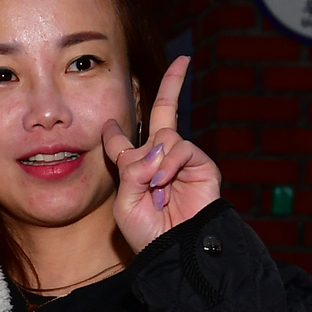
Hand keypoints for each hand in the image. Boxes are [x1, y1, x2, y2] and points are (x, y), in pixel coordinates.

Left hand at [103, 56, 221, 252]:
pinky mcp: (202, 166)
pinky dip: (169, 164)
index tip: (109, 123)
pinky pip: (181, 147)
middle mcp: (159, 159)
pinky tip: (164, 184)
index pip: (122, 142)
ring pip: (165, 136)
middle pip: (164, 113)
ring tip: (154, 190)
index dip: (114, 131)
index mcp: (134, 169)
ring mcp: (182, 161)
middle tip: (184, 61)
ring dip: (154, 162)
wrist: (174, 250)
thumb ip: (131, 170)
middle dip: (173, 85)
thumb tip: (156, 148)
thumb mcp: (124, 202)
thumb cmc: (146, 233)